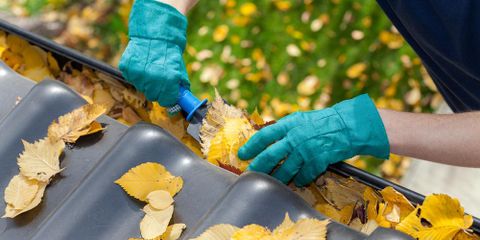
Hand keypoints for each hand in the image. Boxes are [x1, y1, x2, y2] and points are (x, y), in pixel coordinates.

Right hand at [119, 0, 189, 106]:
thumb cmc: (170, 52)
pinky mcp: (127, 68)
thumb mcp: (179, 69)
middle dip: (157, 91)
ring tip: (150, 69)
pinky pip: (131, 78)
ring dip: (146, 82)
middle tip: (159, 80)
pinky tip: (141, 64)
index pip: (166, 101)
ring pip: (141, 88)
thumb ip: (179, 86)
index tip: (168, 94)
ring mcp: (138, 74)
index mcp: (169, 80)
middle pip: (153, 96)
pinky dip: (136, 74)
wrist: (155, 33)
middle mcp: (153, 79)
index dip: (168, 98)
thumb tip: (181, 101)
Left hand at [238, 94, 389, 185]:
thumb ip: (284, 129)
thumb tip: (267, 139)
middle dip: (258, 167)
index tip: (242, 154)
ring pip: (285, 170)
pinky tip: (297, 181)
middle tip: (251, 173)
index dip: (251, 146)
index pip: (264, 136)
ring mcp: (306, 150)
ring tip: (271, 181)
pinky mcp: (318, 161)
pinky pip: (304, 176)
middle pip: (271, 156)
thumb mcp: (300, 119)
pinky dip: (299, 180)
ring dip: (277, 178)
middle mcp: (295, 137)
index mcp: (289, 124)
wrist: (347, 125)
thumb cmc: (322, 121)